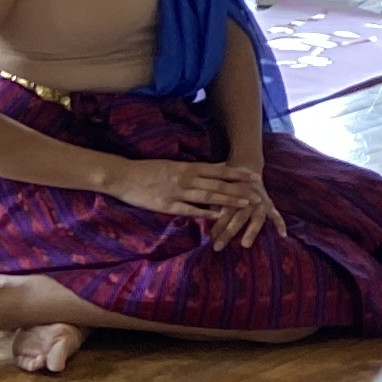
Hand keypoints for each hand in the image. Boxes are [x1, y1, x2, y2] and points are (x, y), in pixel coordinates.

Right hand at [105, 155, 267, 224]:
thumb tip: (216, 168)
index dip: (237, 174)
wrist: (123, 176)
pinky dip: (204, 212)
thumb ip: (194, 168)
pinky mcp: (166, 205)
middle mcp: (185, 178)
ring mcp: (177, 192)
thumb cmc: (148, 170)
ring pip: (207, 196)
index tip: (254, 176)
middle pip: (218, 184)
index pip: (218, 170)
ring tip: (245, 204)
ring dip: (228, 200)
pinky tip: (218, 216)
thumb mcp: (174, 165)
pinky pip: (189, 209)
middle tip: (258, 192)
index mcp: (187, 167)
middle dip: (239, 189)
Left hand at [199, 170, 290, 252]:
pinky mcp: (270, 204)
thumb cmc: (229, 182)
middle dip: (229, 232)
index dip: (217, 225)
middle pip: (239, 217)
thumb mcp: (219, 188)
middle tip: (218, 246)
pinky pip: (276, 215)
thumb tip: (201, 218)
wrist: (247, 166)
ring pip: (257, 218)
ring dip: (251, 231)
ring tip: (245, 244)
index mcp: (233, 194)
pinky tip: (282, 235)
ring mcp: (261, 202)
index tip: (209, 238)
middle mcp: (248, 199)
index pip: (224, 212)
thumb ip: (214, 202)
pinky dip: (280, 224)